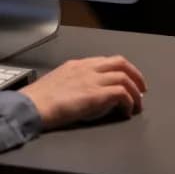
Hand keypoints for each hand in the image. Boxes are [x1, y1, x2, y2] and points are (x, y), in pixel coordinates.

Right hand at [18, 55, 146, 129]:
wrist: (33, 106)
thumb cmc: (39, 100)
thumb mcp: (57, 83)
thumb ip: (73, 82)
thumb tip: (84, 93)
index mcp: (77, 65)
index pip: (106, 61)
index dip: (120, 71)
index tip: (126, 81)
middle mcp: (87, 68)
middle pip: (120, 63)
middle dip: (135, 75)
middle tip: (141, 90)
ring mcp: (93, 79)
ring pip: (125, 77)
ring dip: (135, 92)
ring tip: (137, 105)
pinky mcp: (97, 94)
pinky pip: (122, 93)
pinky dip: (129, 102)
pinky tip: (127, 112)